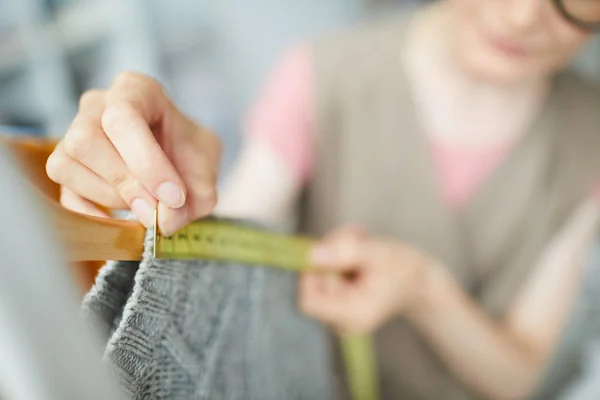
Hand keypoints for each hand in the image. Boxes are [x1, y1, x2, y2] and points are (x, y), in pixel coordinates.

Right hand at [46, 72, 220, 235]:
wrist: (179, 161)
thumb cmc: (189, 153)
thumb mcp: (207, 167)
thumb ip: (196, 193)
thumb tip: (163, 220)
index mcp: (136, 90)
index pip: (123, 116)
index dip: (146, 162)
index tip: (174, 196)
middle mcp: (97, 105)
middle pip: (86, 140)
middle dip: (125, 182)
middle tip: (157, 209)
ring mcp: (72, 134)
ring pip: (66, 164)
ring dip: (110, 197)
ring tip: (145, 207)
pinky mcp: (64, 168)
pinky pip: (65, 194)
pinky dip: (94, 216)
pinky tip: (123, 222)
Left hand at [300, 226, 431, 333]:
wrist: (418, 282)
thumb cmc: (402, 268)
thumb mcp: (377, 252)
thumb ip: (346, 252)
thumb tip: (311, 255)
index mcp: (354, 314)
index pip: (310, 302)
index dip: (312, 274)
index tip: (331, 251)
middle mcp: (343, 322)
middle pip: (313, 285)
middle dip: (329, 253)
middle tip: (354, 234)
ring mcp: (338, 316)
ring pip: (317, 277)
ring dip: (334, 250)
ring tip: (361, 238)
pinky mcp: (337, 304)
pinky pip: (324, 278)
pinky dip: (336, 257)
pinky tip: (357, 248)